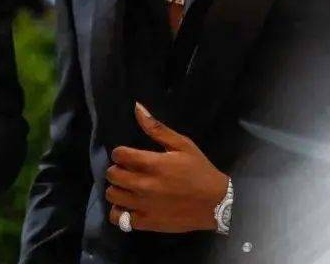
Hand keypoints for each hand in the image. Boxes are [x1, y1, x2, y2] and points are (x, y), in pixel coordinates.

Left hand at [106, 103, 228, 233]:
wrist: (217, 204)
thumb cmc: (200, 171)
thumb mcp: (183, 145)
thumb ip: (157, 128)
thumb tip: (137, 107)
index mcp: (154, 164)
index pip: (119, 154)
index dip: (121, 152)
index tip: (129, 155)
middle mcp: (145, 185)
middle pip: (112, 174)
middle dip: (117, 169)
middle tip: (129, 171)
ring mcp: (145, 206)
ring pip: (112, 195)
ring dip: (117, 189)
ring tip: (129, 188)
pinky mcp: (148, 222)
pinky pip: (119, 219)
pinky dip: (120, 212)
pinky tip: (129, 206)